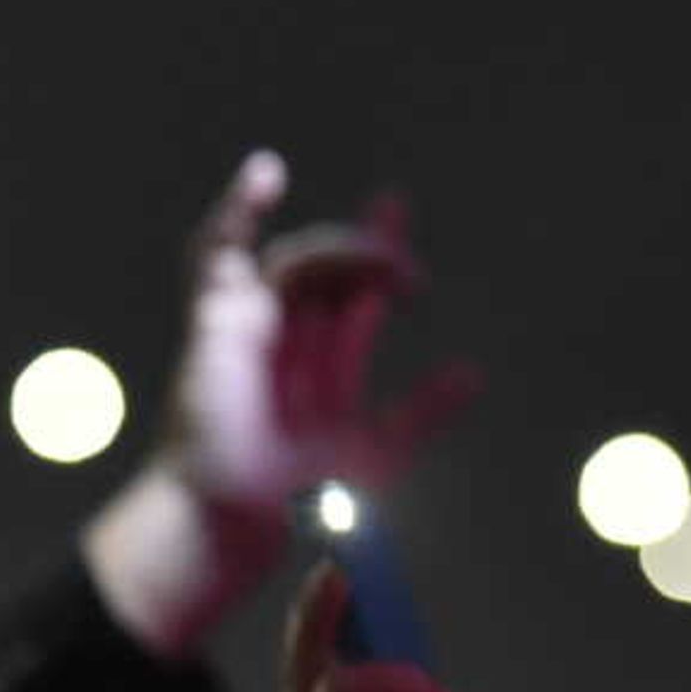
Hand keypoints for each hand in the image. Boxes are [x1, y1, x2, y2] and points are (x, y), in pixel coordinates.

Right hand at [163, 153, 479, 526]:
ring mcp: (251, 323)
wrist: (235, 515)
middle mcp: (286, 339)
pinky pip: (216, 254)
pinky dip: (234, 214)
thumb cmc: (293, 500)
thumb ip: (423, 412)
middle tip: (410, 275)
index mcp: (319, 365)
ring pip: (301, 260)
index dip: (385, 258)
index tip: (413, 255)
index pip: (357, 296)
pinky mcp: (217, 315)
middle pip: (333, 268)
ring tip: (383, 258)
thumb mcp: (379, 452)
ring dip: (342, 251)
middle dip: (374, 251)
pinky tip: (264, 176)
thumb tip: (474, 374)